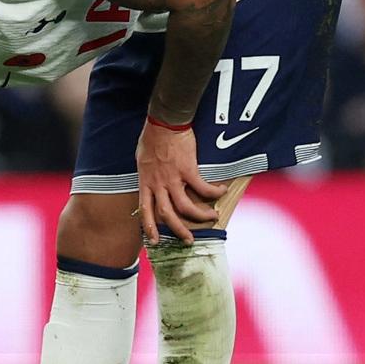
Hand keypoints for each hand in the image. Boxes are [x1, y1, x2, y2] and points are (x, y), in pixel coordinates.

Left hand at [135, 118, 221, 244]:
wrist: (164, 122)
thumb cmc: (152, 137)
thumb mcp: (143, 160)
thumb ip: (148, 176)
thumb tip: (152, 183)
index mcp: (146, 182)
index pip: (145, 210)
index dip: (150, 227)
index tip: (155, 241)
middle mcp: (158, 184)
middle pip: (167, 214)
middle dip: (178, 230)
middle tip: (188, 240)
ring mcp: (173, 178)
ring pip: (186, 206)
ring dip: (200, 215)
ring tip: (212, 217)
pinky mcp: (189, 170)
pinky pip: (203, 188)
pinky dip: (214, 192)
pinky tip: (221, 191)